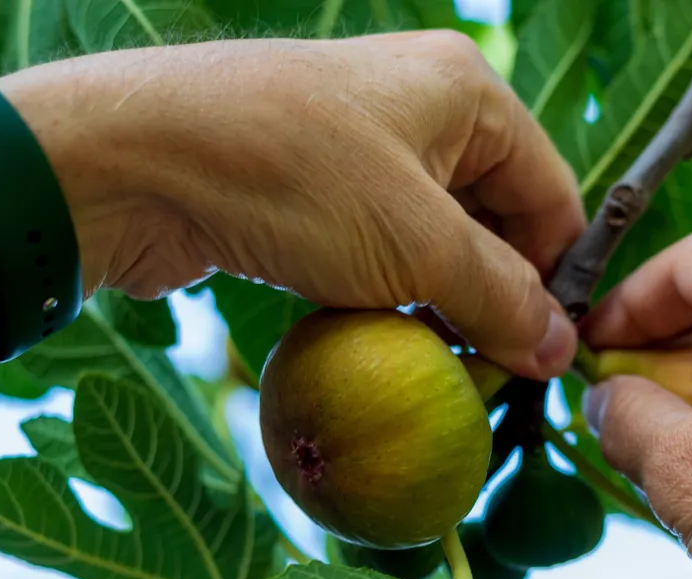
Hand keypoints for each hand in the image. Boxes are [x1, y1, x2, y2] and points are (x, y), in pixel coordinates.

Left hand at [0, 31, 583, 379]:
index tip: (548, 357)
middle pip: (493, 220)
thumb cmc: (292, 181)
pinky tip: (375, 341)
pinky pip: (374, 250)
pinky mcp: (307, 191)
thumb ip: (500, 300)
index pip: (550, 194)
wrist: (131, 161)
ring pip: (431, 242)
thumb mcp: (418, 246)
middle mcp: (419, 109)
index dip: (556, 278)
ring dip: (437, 305)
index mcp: (466, 93)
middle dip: (495, 297)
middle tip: (490, 373)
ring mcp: (358, 149)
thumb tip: (560, 352)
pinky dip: (384, 297)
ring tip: (435, 365)